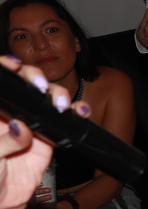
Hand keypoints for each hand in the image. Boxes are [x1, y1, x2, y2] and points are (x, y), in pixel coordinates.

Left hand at [0, 57, 86, 208]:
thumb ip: (3, 142)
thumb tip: (21, 126)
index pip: (0, 84)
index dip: (7, 69)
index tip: (14, 66)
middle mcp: (9, 113)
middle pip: (24, 84)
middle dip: (34, 78)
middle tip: (39, 86)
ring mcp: (30, 124)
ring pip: (46, 97)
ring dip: (57, 94)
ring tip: (61, 104)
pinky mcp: (47, 138)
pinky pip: (64, 120)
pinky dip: (75, 113)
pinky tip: (78, 112)